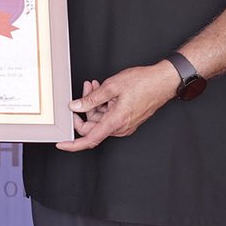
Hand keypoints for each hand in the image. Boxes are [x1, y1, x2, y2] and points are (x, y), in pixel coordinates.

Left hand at [57, 65, 178, 152]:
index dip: (73, 144)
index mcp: (116, 122)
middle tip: (85, 90)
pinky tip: (102, 90)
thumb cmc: (144, 83)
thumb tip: (76, 107)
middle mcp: (121, 127)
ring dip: (94, 103)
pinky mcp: (128, 119)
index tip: (61, 143)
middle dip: (85, 108)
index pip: (90, 139)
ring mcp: (125, 124)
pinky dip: (103, 104)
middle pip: (92, 126)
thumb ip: (91, 99)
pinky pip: (109, 116)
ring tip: (95, 85)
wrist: (164, 81)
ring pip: (100, 118)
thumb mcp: (111, 86)